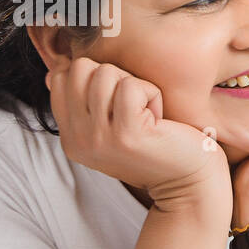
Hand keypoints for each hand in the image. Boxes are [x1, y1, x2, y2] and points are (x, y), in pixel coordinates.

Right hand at [45, 56, 229, 212]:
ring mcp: (99, 137)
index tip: (120, 104)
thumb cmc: (158, 147)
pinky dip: (152, 94)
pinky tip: (159, 119)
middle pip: (81, 68)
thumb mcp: (111, 126)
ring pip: (105, 72)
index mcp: (70, 136)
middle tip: (136, 105)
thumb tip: (59, 65)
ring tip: (148, 115)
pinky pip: (131, 86)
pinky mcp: (126, 134)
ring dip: (136, 86)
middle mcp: (78, 139)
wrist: (189, 183)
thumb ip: (84, 101)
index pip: (59, 78)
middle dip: (115, 76)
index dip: (96, 77)